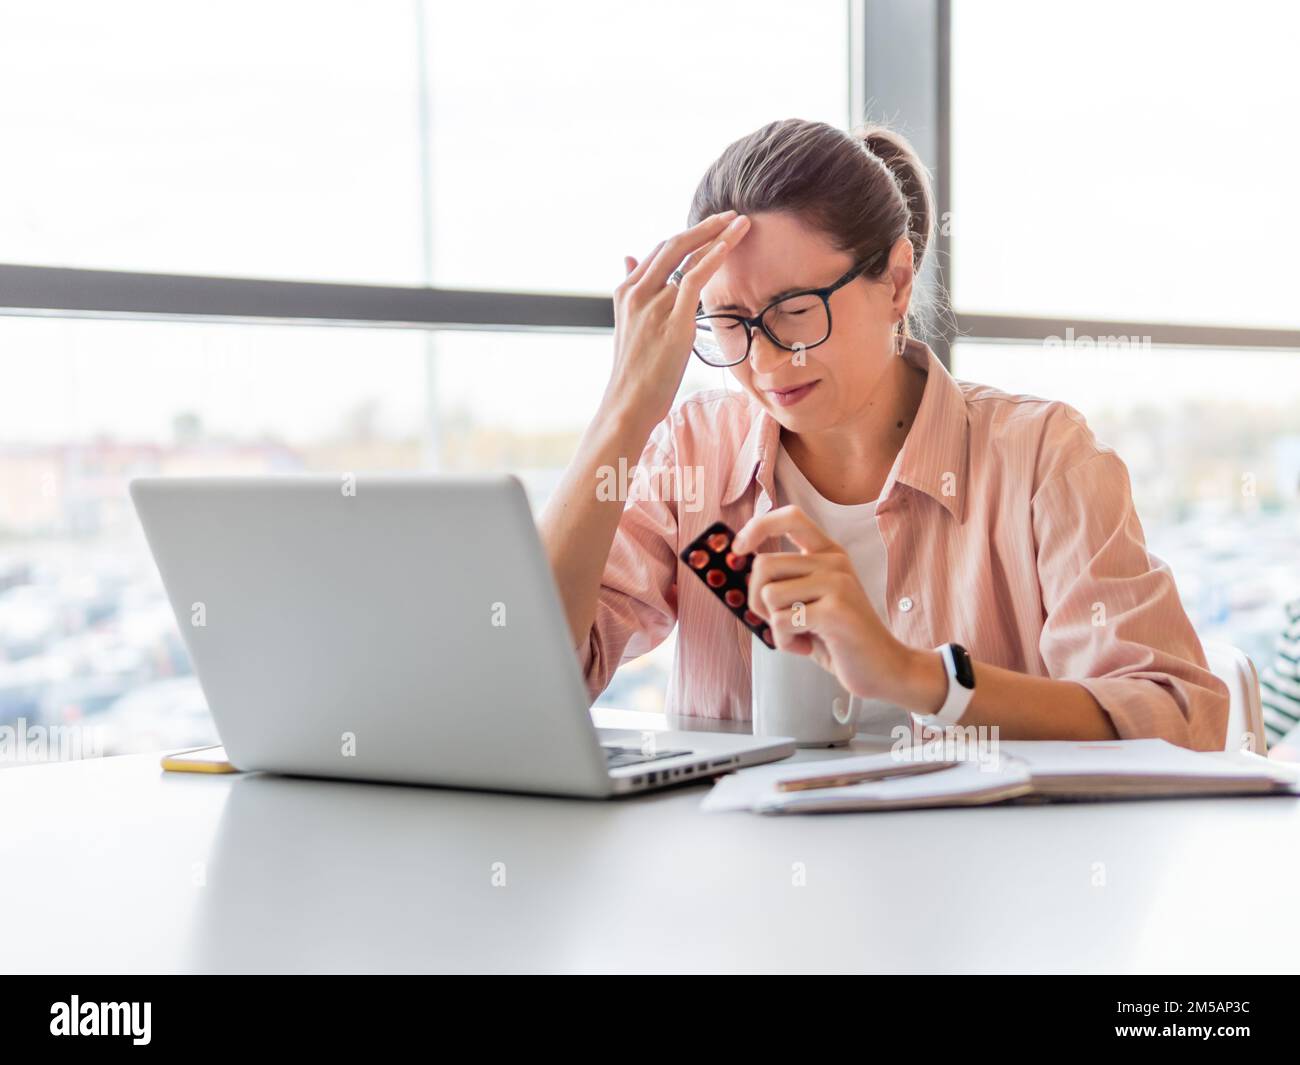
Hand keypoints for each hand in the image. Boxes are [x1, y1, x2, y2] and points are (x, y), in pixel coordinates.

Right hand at [603, 211, 750, 430]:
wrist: (627, 405)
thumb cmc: (634, 373)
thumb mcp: (628, 326)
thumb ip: (633, 290)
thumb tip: (629, 257)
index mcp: (626, 293)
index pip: (659, 252)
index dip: (687, 235)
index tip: (712, 226)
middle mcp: (637, 292)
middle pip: (672, 245)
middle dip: (704, 226)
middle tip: (730, 214)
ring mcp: (653, 305)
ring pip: (685, 257)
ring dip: (716, 235)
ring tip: (740, 223)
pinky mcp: (672, 321)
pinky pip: (693, 279)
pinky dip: (712, 258)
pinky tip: (728, 244)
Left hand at [734, 505, 920, 704]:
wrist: (882, 667)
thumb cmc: (839, 637)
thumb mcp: (810, 601)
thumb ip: (785, 582)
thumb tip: (741, 568)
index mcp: (828, 554)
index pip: (791, 517)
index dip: (758, 527)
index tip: (739, 549)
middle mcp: (834, 562)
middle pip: (764, 565)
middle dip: (757, 601)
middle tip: (780, 621)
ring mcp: (837, 584)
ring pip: (769, 595)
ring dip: (775, 626)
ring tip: (801, 635)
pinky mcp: (835, 610)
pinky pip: (781, 621)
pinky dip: (786, 642)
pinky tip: (809, 646)